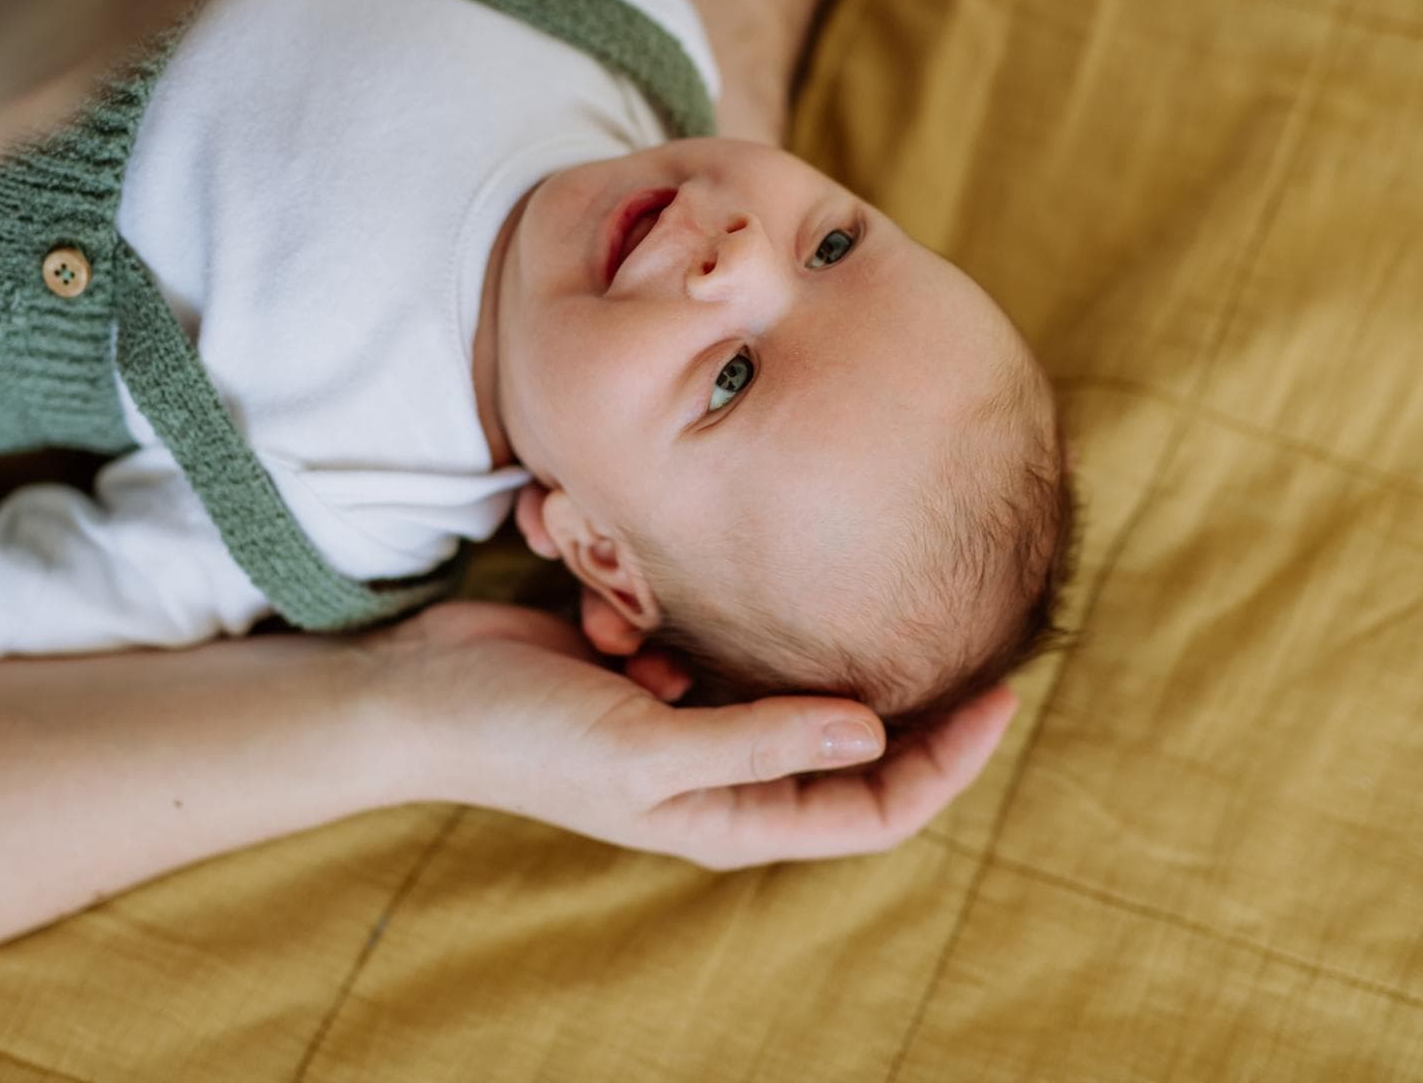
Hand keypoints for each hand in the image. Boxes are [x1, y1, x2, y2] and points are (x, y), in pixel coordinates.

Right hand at [371, 602, 1015, 869]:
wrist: (421, 693)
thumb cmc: (525, 736)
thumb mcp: (648, 751)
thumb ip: (760, 740)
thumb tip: (873, 730)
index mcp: (732, 816)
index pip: (875, 808)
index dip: (948, 762)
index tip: (1001, 691)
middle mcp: (722, 773)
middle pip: (846, 746)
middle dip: (893, 693)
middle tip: (948, 615)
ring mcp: (687, 719)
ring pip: (779, 681)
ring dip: (762, 640)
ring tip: (698, 611)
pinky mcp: (653, 666)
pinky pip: (708, 637)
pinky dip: (683, 617)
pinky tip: (616, 606)